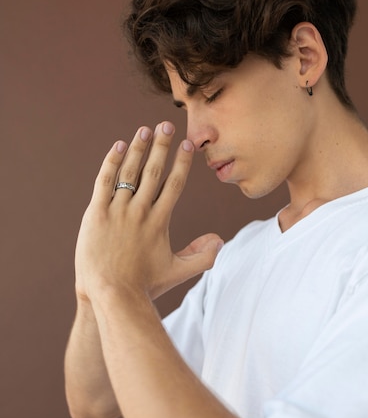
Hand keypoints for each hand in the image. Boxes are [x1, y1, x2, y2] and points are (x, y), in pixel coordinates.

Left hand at [75, 122, 222, 301]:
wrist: (112, 294)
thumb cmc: (145, 285)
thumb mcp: (177, 271)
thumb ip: (201, 256)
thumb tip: (220, 241)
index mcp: (160, 221)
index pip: (174, 184)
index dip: (182, 162)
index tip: (188, 144)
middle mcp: (140, 211)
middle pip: (153, 171)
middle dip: (162, 145)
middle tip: (167, 124)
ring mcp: (117, 211)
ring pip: (129, 172)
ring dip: (138, 148)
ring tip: (145, 130)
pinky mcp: (96, 214)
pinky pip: (104, 182)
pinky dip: (111, 163)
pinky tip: (118, 147)